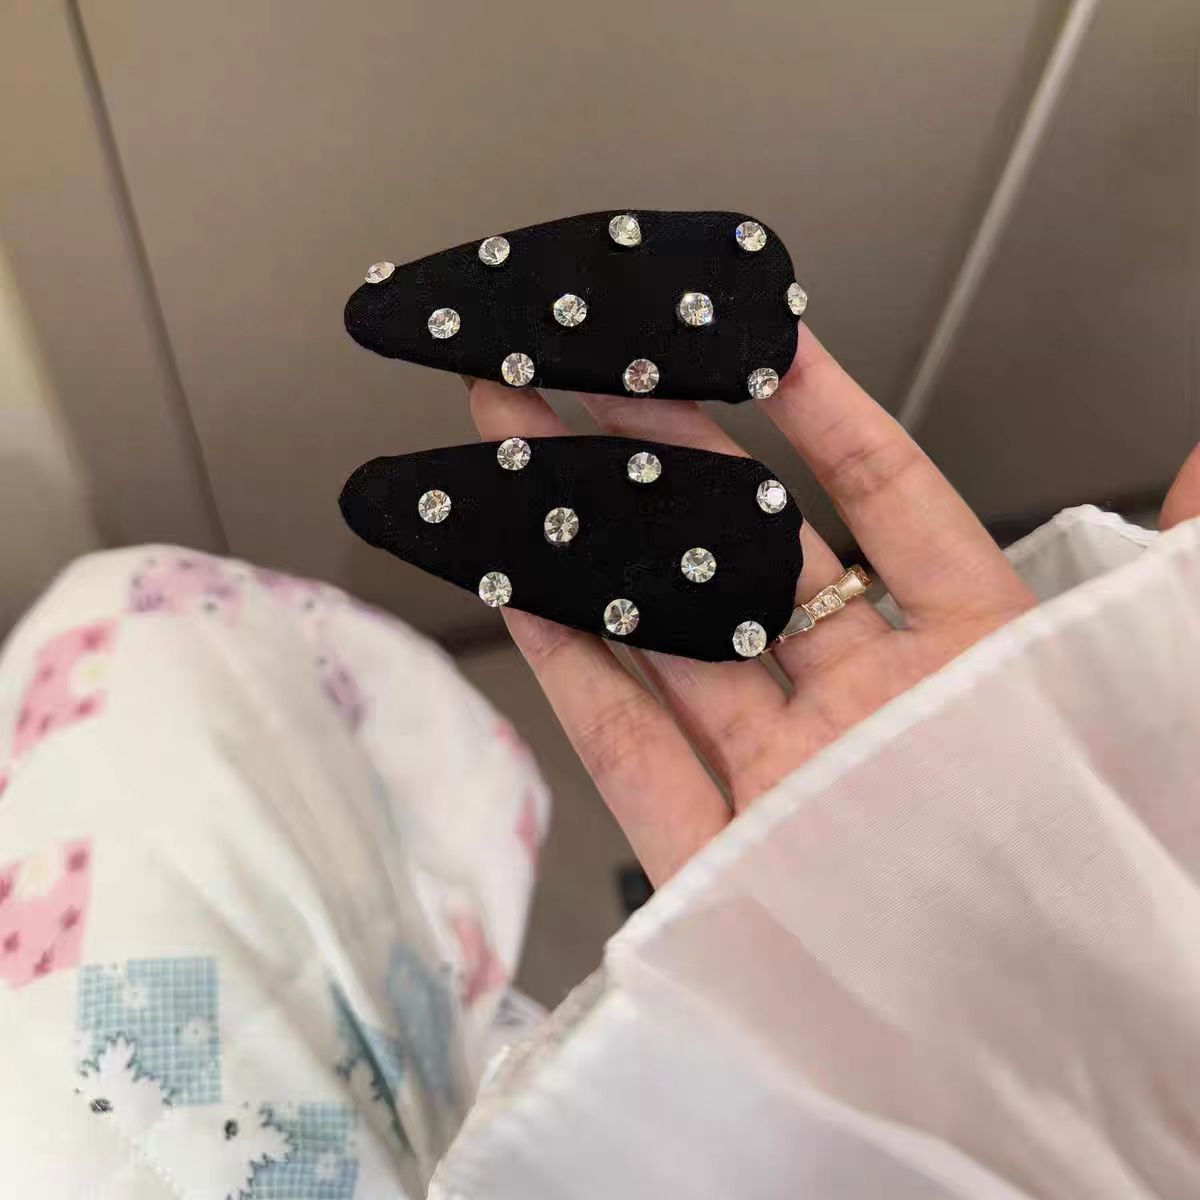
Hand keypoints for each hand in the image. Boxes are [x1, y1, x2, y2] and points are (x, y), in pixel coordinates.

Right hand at [468, 327, 1193, 884]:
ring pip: (665, 631)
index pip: (888, 502)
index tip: (760, 337)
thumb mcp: (1141, 696)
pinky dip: (570, 666)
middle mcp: (861, 704)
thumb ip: (1177, 566)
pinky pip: (627, 747)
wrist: (1052, 1068)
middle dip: (657, 450)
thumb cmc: (1104, 875)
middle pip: (739, 549)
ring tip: (522, 446)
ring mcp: (777, 775)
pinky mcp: (711, 854)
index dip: (822, 412)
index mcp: (971, 658)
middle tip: (588, 368)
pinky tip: (518, 582)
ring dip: (588, 535)